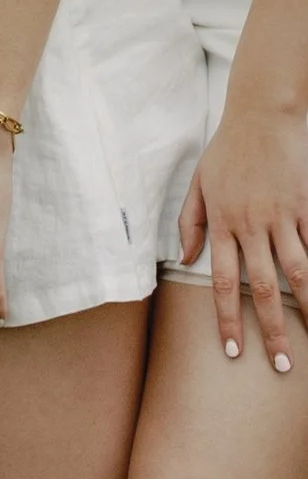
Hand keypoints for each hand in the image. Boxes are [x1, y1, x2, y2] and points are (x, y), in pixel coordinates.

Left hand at [182, 89, 307, 371]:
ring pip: (298, 274)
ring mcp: (282, 217)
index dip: (227, 319)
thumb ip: (190, 221)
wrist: (262, 114)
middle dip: (272, 331)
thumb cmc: (228, 150)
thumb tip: (184, 257)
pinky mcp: (306, 207)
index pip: (221, 282)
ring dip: (307, 311)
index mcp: (223, 222)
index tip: (234, 350)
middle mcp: (252, 225)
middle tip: (283, 365)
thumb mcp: (199, 182)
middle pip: (262, 288)